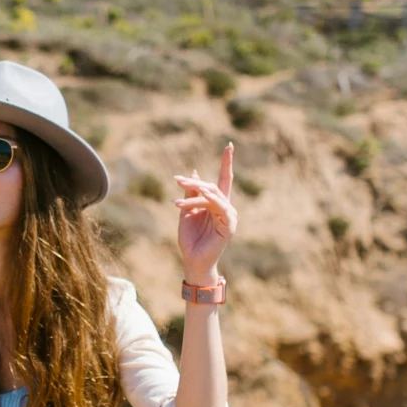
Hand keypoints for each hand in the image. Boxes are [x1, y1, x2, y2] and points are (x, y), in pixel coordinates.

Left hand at [174, 141, 237, 283]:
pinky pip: (219, 207)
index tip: (229, 145)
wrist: (192, 261)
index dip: (226, 163)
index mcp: (217, 204)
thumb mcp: (187, 211)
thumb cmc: (190, 239)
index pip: (224, 180)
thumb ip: (191, 193)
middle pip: (213, 186)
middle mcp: (225, 208)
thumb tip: (194, 174)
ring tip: (178, 200)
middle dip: (194, 182)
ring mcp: (229, 217)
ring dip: (195, 194)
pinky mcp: (228, 225)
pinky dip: (208, 201)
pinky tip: (198, 198)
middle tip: (177, 179)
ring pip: (212, 196)